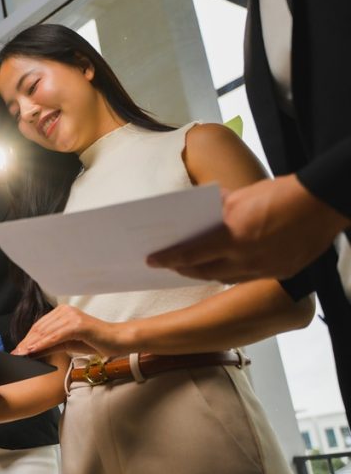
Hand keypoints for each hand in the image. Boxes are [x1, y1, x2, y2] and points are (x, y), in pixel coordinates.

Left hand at [10, 305, 130, 358]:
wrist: (117, 340)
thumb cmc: (95, 342)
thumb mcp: (67, 344)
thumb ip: (50, 345)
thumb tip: (30, 352)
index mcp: (62, 312)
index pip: (40, 326)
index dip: (27, 339)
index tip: (17, 350)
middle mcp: (65, 310)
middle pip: (40, 328)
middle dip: (26, 342)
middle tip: (15, 354)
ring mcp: (71, 316)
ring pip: (46, 332)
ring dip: (31, 345)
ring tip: (20, 355)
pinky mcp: (77, 324)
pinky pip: (56, 336)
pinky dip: (43, 344)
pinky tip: (33, 351)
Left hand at [147, 175, 349, 282]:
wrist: (322, 202)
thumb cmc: (279, 194)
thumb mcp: (239, 197)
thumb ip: (215, 210)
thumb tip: (194, 216)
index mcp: (232, 237)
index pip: (190, 254)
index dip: (168, 259)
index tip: (151, 261)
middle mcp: (247, 258)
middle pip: (205, 272)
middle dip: (184, 270)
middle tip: (169, 266)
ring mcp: (265, 269)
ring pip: (226, 279)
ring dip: (207, 273)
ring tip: (193, 268)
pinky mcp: (281, 272)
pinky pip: (248, 279)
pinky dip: (232, 274)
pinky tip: (224, 267)